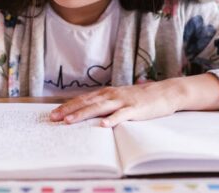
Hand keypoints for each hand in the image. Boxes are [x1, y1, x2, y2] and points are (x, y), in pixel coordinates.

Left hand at [49, 74, 218, 126]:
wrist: (165, 92)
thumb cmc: (141, 97)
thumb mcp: (120, 98)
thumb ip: (106, 103)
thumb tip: (88, 111)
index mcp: (107, 93)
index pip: (83, 99)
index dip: (68, 106)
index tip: (53, 113)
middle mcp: (112, 95)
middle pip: (86, 103)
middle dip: (69, 110)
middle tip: (53, 118)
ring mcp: (123, 101)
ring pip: (99, 108)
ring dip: (83, 114)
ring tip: (69, 121)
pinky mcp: (135, 109)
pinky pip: (122, 115)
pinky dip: (112, 120)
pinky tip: (103, 125)